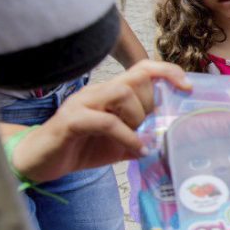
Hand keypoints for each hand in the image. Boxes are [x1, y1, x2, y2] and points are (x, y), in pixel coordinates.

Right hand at [9, 61, 191, 182]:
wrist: (41, 160)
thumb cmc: (82, 147)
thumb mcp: (120, 144)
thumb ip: (143, 138)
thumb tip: (169, 142)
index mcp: (111, 92)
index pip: (142, 69)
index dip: (167, 71)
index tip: (187, 87)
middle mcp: (97, 91)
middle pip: (135, 78)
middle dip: (151, 103)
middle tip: (149, 127)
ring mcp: (82, 103)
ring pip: (121, 92)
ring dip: (138, 117)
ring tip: (139, 138)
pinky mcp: (71, 121)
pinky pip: (105, 121)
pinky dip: (127, 136)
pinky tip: (135, 149)